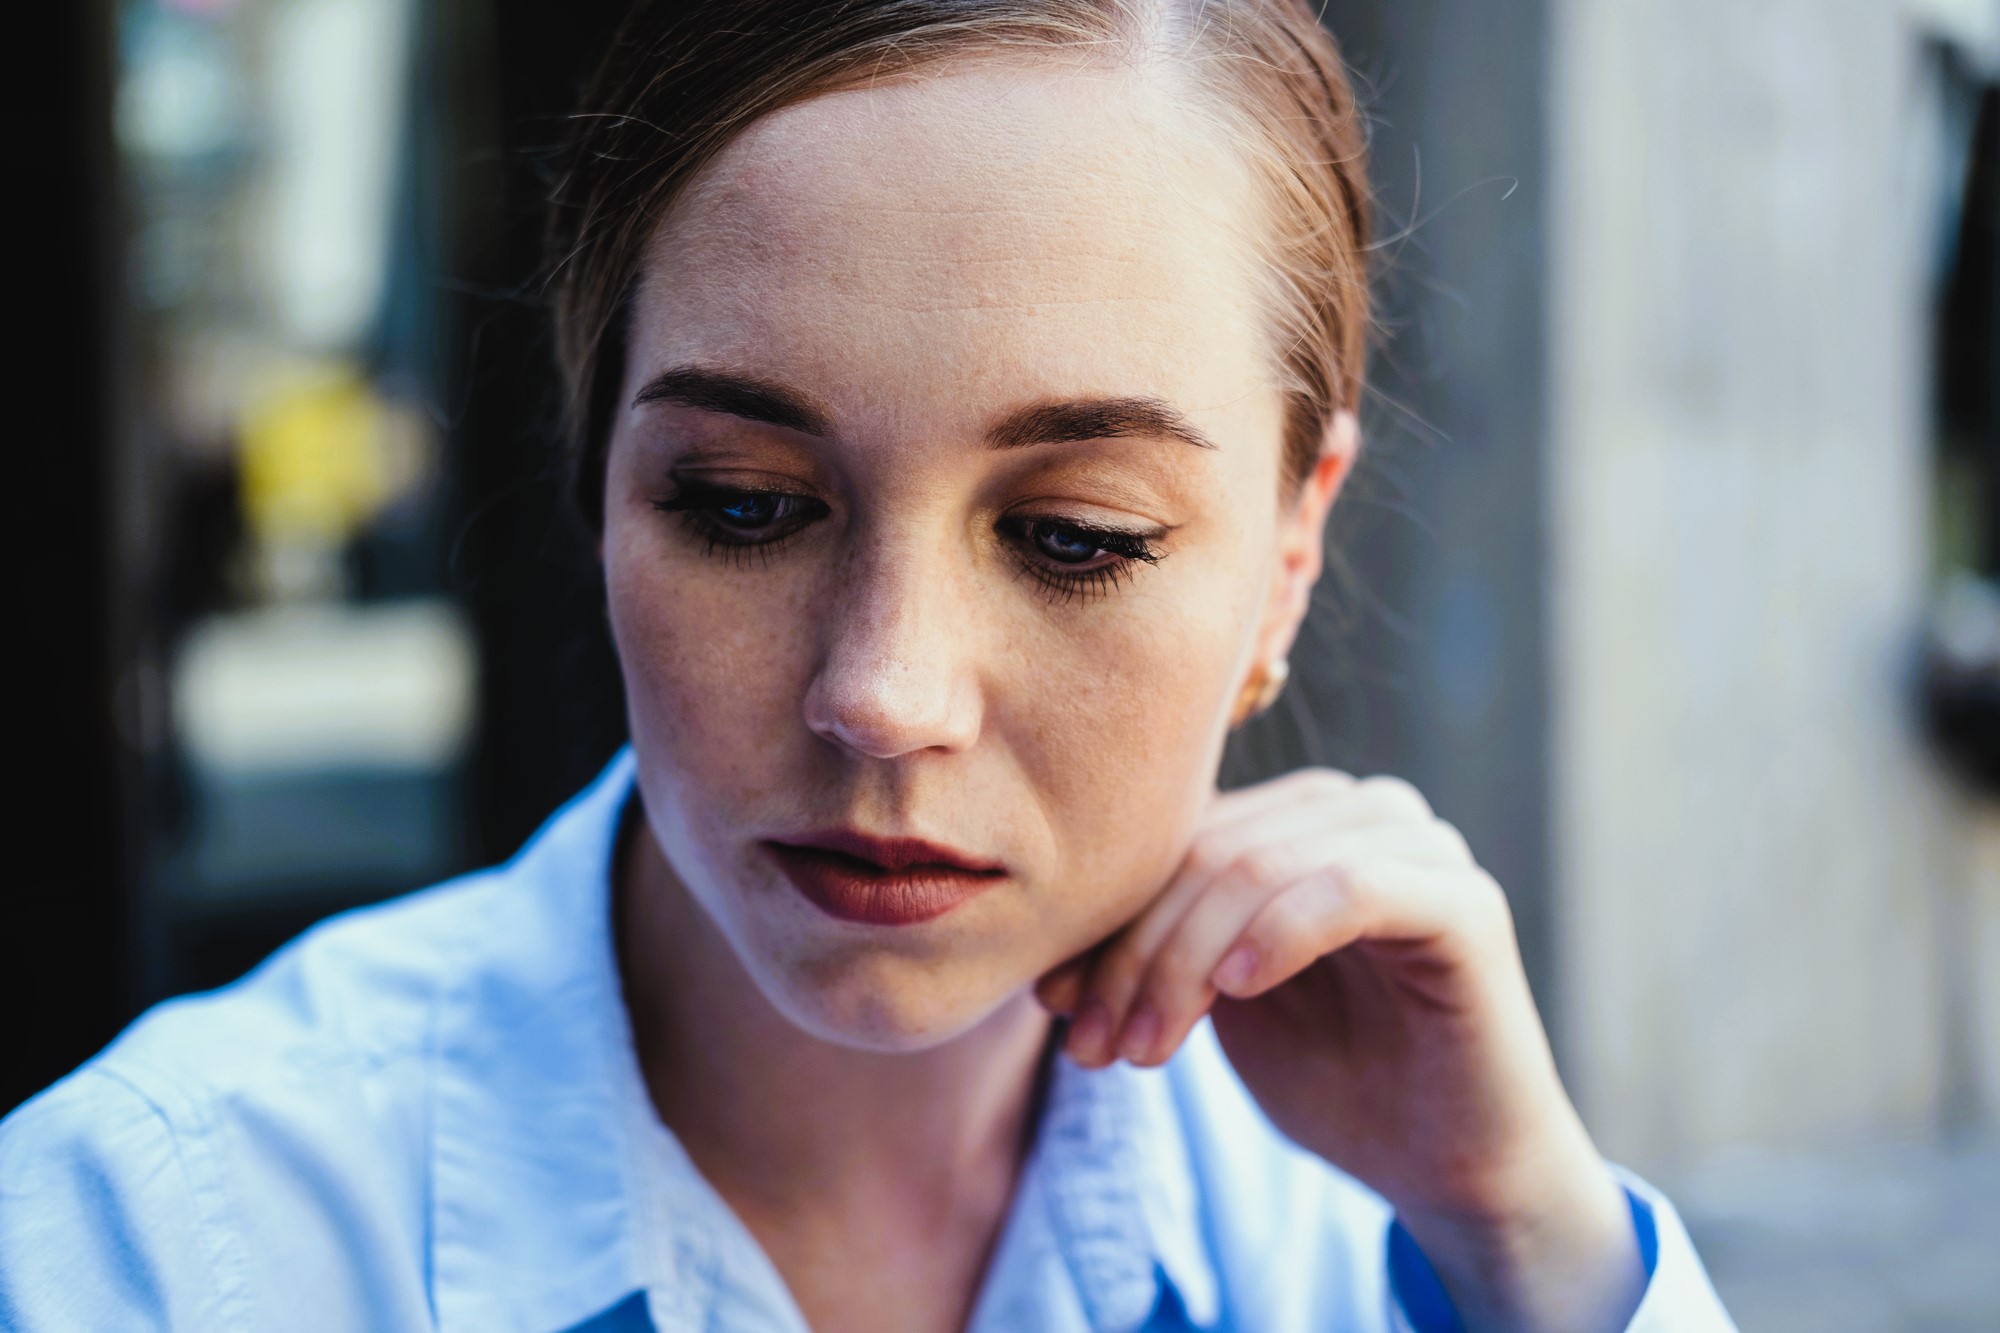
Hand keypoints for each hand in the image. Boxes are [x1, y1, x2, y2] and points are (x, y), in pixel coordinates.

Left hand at [1035, 769, 1645, 1332]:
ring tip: (1145, 1050)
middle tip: (1090, 1046)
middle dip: (1134, 955)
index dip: (1106, 920)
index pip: (1178, 841)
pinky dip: (1277, 935)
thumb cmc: (1335, 1078)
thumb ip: (1158, 950)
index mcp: (1299, 817)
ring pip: (1260, 870)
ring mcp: (1420, 846)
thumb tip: (1047, 956)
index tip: (1051, 1004)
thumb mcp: (1220, 1004)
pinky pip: (1350, 888)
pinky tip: (1236, 992)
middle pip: (1209, 855)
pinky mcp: (1463, 902)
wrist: (1450, 1168)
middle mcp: (1360, 809)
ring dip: (1183, 965)